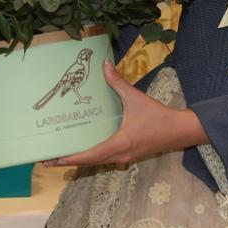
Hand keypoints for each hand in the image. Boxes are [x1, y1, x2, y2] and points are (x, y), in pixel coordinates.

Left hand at [45, 60, 208, 166]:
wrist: (179, 132)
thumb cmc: (158, 117)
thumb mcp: (136, 98)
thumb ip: (118, 83)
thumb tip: (104, 65)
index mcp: (120, 144)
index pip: (90, 155)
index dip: (71, 158)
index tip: (53, 159)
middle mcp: (119, 156)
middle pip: (89, 162)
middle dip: (69, 160)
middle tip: (48, 158)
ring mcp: (124, 158)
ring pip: (97, 162)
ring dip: (80, 160)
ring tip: (61, 155)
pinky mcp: (128, 156)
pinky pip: (105, 159)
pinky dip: (91, 156)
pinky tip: (84, 148)